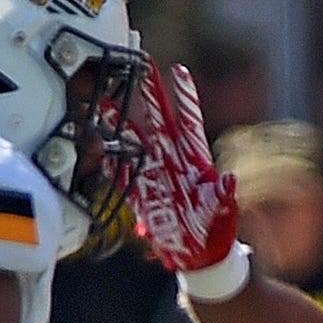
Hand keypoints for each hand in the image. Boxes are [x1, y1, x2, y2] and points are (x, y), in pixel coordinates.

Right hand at [124, 61, 238, 277]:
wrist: (200, 254)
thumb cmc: (216, 229)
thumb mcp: (224, 211)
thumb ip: (224, 195)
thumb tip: (228, 180)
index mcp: (195, 158)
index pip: (189, 119)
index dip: (184, 96)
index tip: (178, 70)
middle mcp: (173, 160)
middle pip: (158, 120)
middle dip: (149, 94)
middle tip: (139, 68)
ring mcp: (155, 173)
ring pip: (135, 140)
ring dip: (120, 121)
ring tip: (105, 100)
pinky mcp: (140, 192)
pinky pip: (122, 171)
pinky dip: (109, 159)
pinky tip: (95, 143)